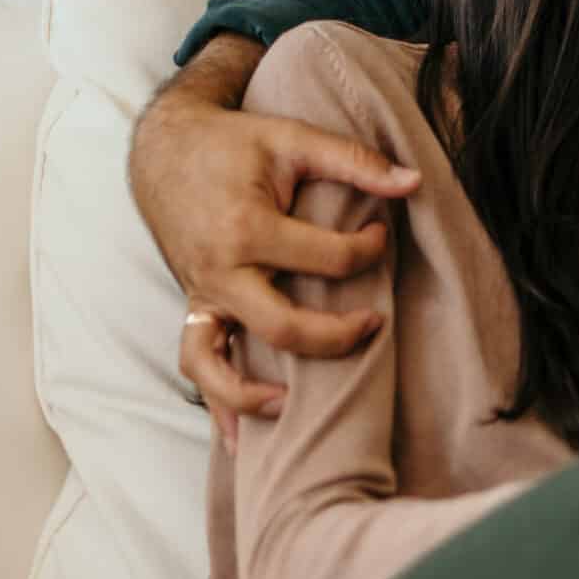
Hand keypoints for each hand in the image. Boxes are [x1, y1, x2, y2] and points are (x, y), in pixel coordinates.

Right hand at [131, 34, 420, 448]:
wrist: (164, 149)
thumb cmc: (234, 145)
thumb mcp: (294, 139)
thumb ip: (354, 160)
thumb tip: (414, 182)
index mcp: (247, 229)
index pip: (327, 260)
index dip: (366, 250)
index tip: (379, 236)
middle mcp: (218, 271)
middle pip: (281, 327)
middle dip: (335, 337)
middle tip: (374, 324)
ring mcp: (200, 295)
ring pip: (218, 364)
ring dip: (254, 394)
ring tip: (298, 405)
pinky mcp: (193, 307)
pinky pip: (196, 365)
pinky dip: (217, 403)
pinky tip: (241, 438)